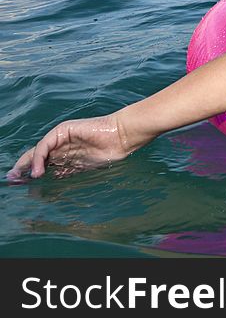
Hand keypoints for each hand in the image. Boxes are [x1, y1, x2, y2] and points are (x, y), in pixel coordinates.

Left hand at [7, 113, 146, 179]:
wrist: (121, 136)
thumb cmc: (110, 151)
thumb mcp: (85, 167)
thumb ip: (67, 173)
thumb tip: (51, 186)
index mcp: (66, 154)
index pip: (44, 163)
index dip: (31, 173)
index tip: (20, 185)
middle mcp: (61, 145)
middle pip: (36, 157)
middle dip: (23, 169)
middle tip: (12, 181)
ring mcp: (61, 138)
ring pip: (37, 152)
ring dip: (26, 166)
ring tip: (19, 178)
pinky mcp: (62, 131)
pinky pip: (45, 145)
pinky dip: (39, 158)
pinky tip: (38, 171)